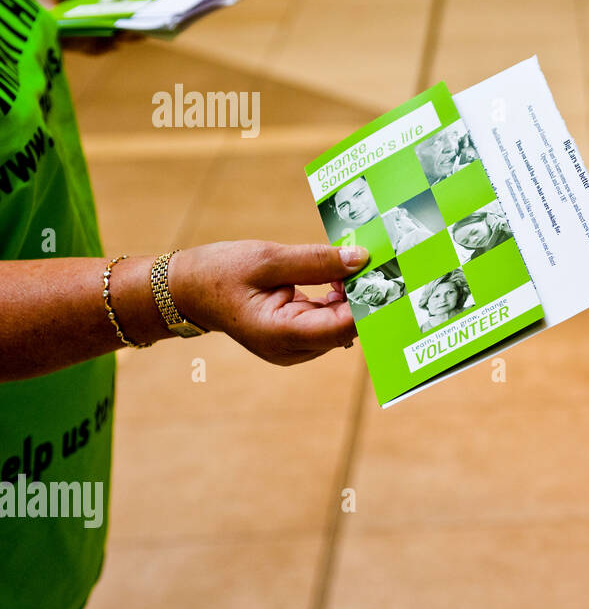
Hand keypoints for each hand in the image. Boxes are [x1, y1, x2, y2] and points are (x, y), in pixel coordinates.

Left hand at [13, 0, 147, 53]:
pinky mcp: (98, 45)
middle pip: (140, 10)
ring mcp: (105, 28)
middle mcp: (109, 10)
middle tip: (174, 1)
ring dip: (146, 22)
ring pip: (134, 28)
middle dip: (157, 6)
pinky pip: (118, 42)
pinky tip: (132, 27)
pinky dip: (127, 36)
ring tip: (159, 14)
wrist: (31, 3)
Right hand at [169, 240, 368, 365]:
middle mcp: (291, 349)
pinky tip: (337, 274)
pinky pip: (327, 320)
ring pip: (340, 325)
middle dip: (362, 296)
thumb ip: (315, 261)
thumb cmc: (219, 272)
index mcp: (279, 335)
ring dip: (351, 295)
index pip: (341, 327)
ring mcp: (294, 347)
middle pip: (345, 328)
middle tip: (376, 261)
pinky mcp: (295, 337)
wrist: (187, 289)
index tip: (382, 274)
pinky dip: (337, 298)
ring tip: (356, 263)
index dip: (366, 303)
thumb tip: (359, 259)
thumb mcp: (267, 259)